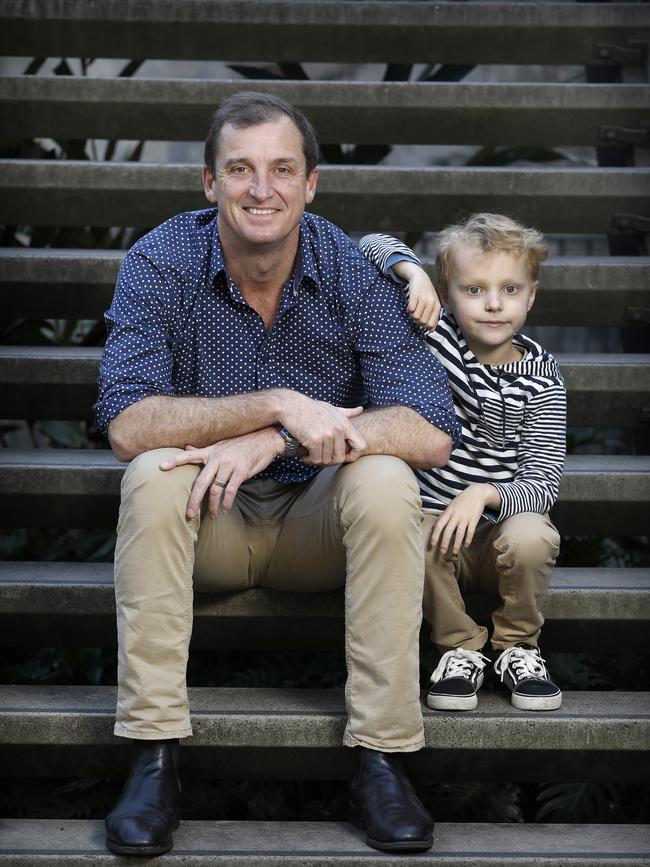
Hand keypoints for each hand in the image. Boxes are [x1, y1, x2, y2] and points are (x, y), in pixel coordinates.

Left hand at [159, 427, 281, 518]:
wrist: (265, 440)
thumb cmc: (242, 444)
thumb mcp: (221, 445)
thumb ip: (203, 450)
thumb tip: (186, 447)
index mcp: (211, 451)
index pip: (189, 455)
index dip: (175, 461)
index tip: (161, 467)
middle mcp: (217, 458)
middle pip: (201, 481)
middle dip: (194, 499)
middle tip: (188, 513)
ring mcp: (229, 465)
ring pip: (216, 488)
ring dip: (213, 505)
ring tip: (213, 515)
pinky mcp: (241, 471)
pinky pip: (231, 490)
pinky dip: (228, 501)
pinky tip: (226, 509)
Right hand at [279, 394, 366, 465]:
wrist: (291, 405)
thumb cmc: (310, 408)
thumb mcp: (332, 408)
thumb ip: (347, 413)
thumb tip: (360, 410)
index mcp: (345, 424)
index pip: (361, 445)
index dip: (353, 456)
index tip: (343, 457)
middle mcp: (338, 430)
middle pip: (340, 458)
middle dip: (329, 461)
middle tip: (319, 457)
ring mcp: (327, 435)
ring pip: (327, 460)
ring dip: (317, 460)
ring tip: (310, 455)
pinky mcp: (315, 440)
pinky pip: (316, 459)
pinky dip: (309, 460)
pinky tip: (304, 455)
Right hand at [393, 260, 440, 330]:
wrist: (420, 277)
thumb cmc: (426, 293)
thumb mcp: (433, 303)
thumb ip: (433, 316)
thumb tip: (431, 330)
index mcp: (437, 306)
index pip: (431, 325)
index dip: (424, 326)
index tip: (420, 321)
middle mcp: (432, 303)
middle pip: (422, 322)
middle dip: (416, 321)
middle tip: (415, 314)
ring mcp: (424, 299)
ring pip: (415, 317)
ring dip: (411, 315)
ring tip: (412, 309)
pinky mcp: (415, 295)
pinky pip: (410, 310)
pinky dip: (408, 310)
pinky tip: (409, 305)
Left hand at [429, 484, 495, 554]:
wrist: (476, 493)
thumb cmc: (461, 500)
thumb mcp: (450, 506)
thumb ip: (442, 516)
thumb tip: (434, 526)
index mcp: (448, 512)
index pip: (439, 525)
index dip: (435, 535)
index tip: (432, 544)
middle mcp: (456, 515)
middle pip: (448, 531)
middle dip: (444, 542)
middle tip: (442, 552)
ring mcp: (465, 518)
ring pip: (459, 533)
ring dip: (456, 544)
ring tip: (454, 552)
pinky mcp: (474, 520)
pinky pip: (471, 532)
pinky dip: (468, 539)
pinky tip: (466, 545)